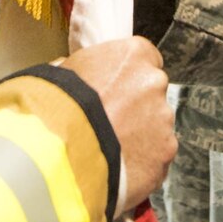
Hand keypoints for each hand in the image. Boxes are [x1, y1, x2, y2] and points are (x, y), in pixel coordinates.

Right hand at [58, 35, 173, 217]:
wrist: (60, 150)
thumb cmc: (57, 104)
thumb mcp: (60, 72)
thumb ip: (81, 70)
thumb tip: (74, 73)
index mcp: (133, 54)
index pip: (143, 56)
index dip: (128, 75)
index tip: (115, 88)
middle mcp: (155, 82)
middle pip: (152, 91)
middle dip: (136, 105)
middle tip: (111, 121)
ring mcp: (164, 119)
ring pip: (156, 126)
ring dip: (140, 134)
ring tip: (110, 149)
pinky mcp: (166, 153)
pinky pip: (156, 155)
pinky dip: (142, 161)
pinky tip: (119, 167)